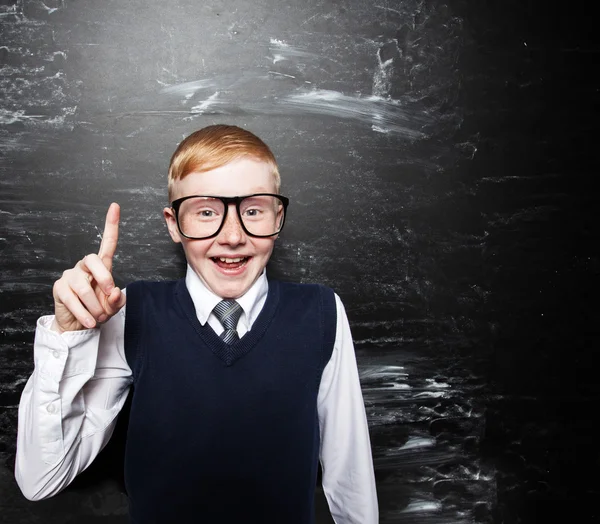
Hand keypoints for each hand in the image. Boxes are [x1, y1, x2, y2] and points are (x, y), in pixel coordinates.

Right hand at [51, 203, 126, 332]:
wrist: (77, 326)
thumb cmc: (97, 311)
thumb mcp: (112, 306)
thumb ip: (117, 299)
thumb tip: (114, 291)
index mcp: (101, 267)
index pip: (107, 244)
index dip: (111, 225)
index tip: (115, 206)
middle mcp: (84, 266)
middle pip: (94, 260)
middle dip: (105, 279)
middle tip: (110, 296)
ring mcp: (70, 275)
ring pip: (85, 287)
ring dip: (96, 307)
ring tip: (99, 317)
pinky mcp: (59, 287)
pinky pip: (73, 300)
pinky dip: (85, 314)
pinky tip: (90, 322)